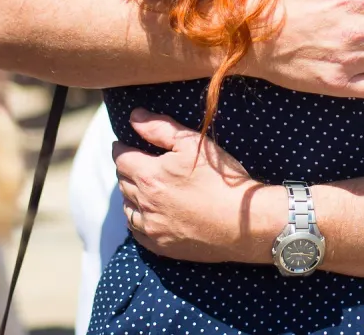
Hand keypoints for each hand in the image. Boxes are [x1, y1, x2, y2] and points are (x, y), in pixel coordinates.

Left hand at [115, 110, 274, 263]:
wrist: (243, 222)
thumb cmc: (221, 178)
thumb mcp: (194, 144)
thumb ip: (160, 128)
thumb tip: (134, 116)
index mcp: (149, 176)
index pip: (121, 159)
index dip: (120, 149)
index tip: (121, 144)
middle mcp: (145, 203)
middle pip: (122, 182)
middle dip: (126, 169)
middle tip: (133, 162)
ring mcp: (152, 228)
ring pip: (127, 208)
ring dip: (129, 195)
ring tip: (139, 187)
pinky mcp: (161, 246)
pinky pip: (137, 232)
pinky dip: (137, 219)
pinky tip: (146, 214)